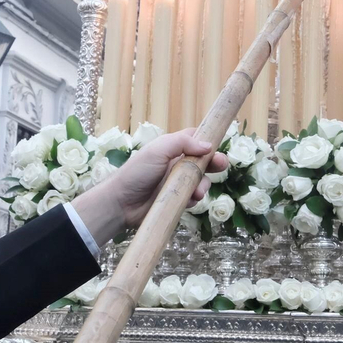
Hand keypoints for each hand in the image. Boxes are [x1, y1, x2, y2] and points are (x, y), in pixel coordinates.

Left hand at [71, 129, 227, 242]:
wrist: (121, 203)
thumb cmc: (137, 172)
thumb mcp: (158, 150)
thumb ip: (182, 143)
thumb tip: (208, 145)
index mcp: (172, 148)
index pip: (195, 139)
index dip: (208, 141)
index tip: (218, 143)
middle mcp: (176, 164)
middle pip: (203, 161)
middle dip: (214, 163)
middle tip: (221, 165)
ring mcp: (177, 183)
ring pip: (201, 181)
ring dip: (203, 184)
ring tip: (197, 191)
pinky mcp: (177, 200)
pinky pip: (193, 198)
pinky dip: (194, 199)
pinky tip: (189, 200)